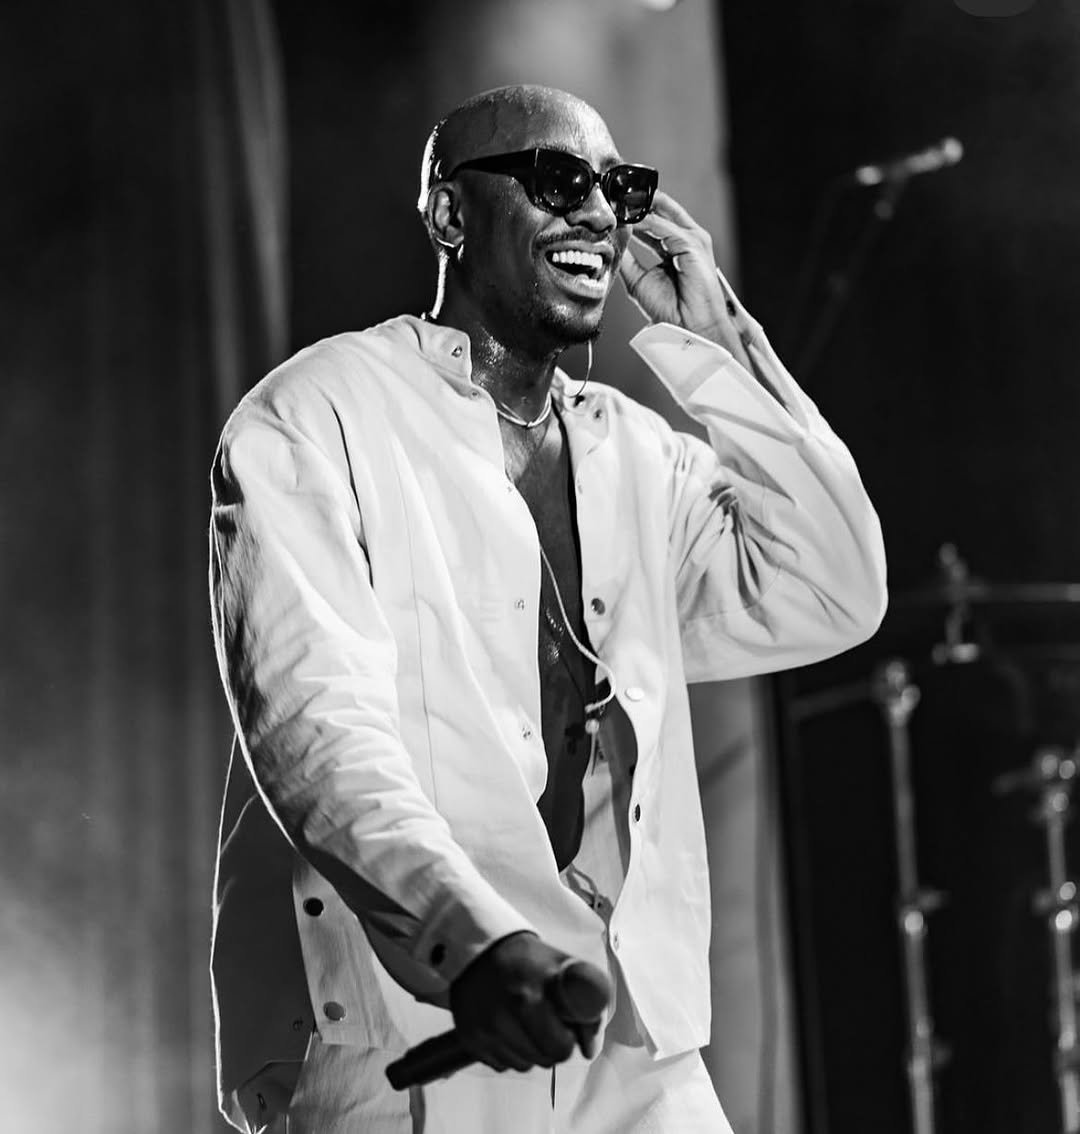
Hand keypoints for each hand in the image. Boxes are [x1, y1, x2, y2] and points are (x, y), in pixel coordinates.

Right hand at [449, 931, 607, 1071]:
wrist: (481, 949)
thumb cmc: (528, 959)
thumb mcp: (565, 967)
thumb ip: (586, 1007)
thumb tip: (589, 1049)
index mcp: (528, 996)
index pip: (561, 1049)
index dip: (568, 1038)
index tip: (565, 1024)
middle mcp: (501, 1016)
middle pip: (544, 1060)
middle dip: (551, 1045)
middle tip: (545, 1020)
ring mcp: (483, 1030)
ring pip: (523, 1065)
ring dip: (530, 1050)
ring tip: (525, 1019)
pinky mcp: (469, 1038)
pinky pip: (501, 1063)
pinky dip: (508, 1051)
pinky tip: (507, 1026)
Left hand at [619, 190, 751, 364]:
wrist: (689, 327)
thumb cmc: (670, 308)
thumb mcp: (638, 280)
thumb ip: (627, 260)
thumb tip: (612, 243)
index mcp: (674, 245)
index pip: (652, 219)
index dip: (631, 212)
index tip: (609, 207)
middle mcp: (684, 237)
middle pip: (659, 208)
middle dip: (635, 201)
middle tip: (610, 193)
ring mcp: (691, 238)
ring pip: (661, 212)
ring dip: (638, 207)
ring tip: (615, 201)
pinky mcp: (693, 244)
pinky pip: (665, 227)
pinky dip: (646, 221)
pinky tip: (629, 219)